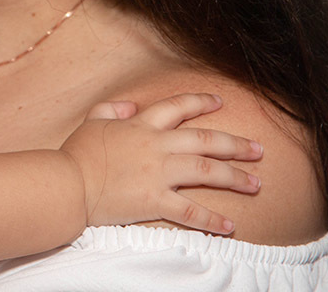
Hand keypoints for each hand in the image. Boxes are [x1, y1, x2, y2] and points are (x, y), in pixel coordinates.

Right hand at [60, 93, 262, 233]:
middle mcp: (157, 146)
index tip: (220, 102)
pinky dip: (212, 220)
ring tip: (256, 184)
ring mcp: (158, 174)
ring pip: (207, 172)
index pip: (178, 107)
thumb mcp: (92, 121)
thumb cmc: (77, 153)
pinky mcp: (155, 201)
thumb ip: (112, 109)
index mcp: (142, 126)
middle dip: (236, 145)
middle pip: (206, 141)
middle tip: (258, 150)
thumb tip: (131, 106)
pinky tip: (230, 225)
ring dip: (236, 178)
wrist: (68, 183)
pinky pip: (191, 211)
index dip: (201, 102)